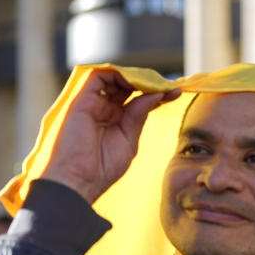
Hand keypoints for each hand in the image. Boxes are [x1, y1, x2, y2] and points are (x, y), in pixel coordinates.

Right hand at [41, 69, 180, 203]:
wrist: (78, 180)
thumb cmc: (102, 168)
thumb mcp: (129, 140)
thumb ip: (139, 116)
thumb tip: (156, 95)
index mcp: (115, 120)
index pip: (137, 99)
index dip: (156, 94)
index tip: (176, 92)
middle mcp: (103, 109)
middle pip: (127, 86)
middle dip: (149, 83)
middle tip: (169, 86)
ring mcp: (92, 103)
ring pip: (114, 78)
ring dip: (135, 77)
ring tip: (154, 84)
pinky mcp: (81, 99)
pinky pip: (98, 76)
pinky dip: (117, 74)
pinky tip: (135, 82)